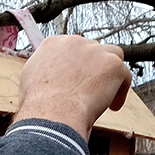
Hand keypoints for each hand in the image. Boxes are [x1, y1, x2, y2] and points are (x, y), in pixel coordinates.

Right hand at [15, 35, 130, 139]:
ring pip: (113, 55)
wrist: (52, 113)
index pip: (72, 47)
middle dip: (93, 68)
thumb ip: (42, 70)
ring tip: (106, 93)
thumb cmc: (38, 105)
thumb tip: (48, 76)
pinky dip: (120, 91)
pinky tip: (113, 107)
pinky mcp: (113, 65)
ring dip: (110, 73)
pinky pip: (125, 75)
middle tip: (90, 90)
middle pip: (92, 50)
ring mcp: (96, 51)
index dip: (77, 65)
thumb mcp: (30, 79)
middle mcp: (75, 42)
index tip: (76, 79)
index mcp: (53, 43)